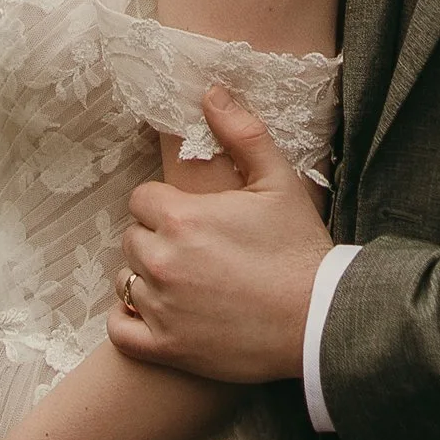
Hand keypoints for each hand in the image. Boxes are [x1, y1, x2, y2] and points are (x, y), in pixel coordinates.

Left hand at [108, 91, 329, 385]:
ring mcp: (161, 308)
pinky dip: (129, 320)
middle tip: (195, 248)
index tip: (193, 216)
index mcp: (182, 217)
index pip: (142, 199)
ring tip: (184, 280)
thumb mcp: (278, 181)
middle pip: (132, 238)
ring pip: (126, 280)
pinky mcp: (167, 348)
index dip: (166, 204)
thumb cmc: (300, 248)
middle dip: (157, 238)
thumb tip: (210, 91)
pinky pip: (120, 330)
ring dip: (147, 277)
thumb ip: (240, 132)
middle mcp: (162, 261)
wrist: (319, 320)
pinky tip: (156, 312)